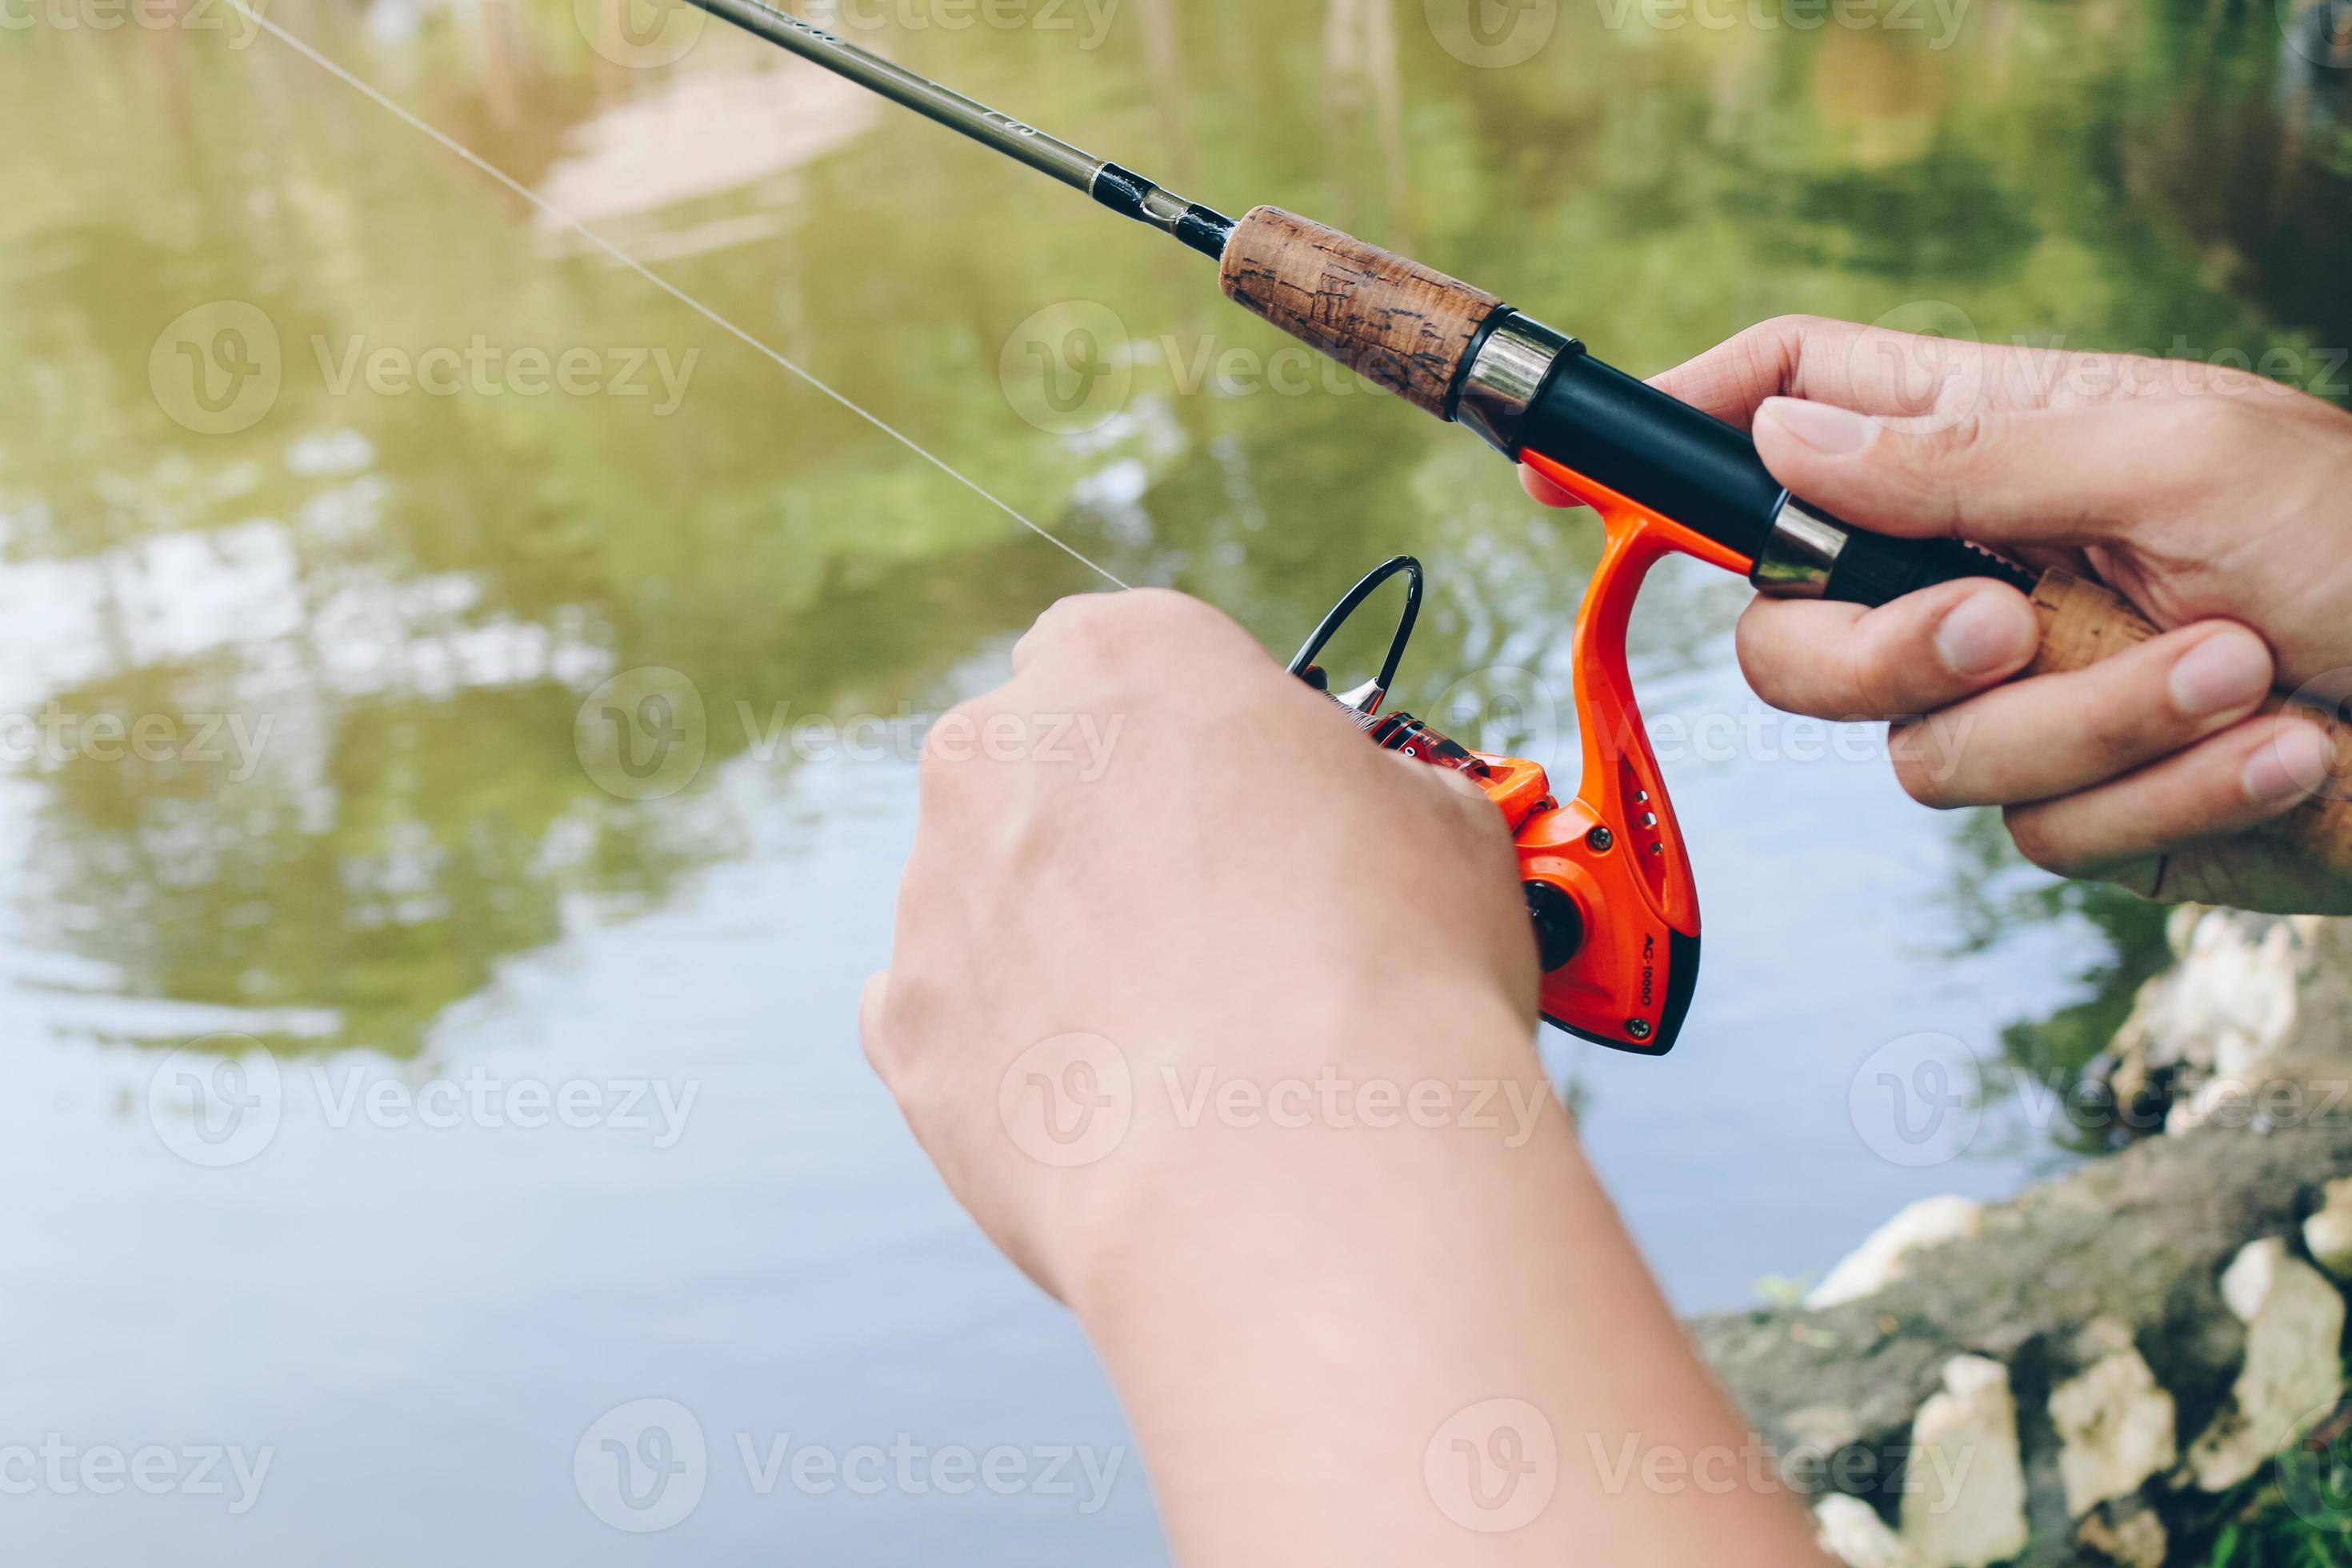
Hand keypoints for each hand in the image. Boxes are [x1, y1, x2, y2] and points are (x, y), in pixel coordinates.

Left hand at [861, 591, 1825, 1563]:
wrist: (1304, 1173)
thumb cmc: (1392, 975)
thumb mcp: (1445, 823)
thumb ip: (1371, 788)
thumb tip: (1371, 823)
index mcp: (1123, 656)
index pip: (1126, 654)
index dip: (1192, 733)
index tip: (1249, 806)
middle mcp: (998, 750)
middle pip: (1042, 770)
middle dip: (1112, 835)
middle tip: (1222, 931)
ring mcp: (936, 891)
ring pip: (994, 900)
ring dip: (1065, 949)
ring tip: (1191, 1047)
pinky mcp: (906, 1029)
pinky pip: (953, 1023)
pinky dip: (1018, 1055)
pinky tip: (1119, 1105)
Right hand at [1523, 316, 2351, 913]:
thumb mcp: (2171, 456)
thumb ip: (1961, 452)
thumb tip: (1780, 433)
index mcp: (1986, 445)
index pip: (1784, 409)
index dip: (1667, 435)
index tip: (1562, 474)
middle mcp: (1974, 571)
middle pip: (1789, 634)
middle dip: (1883, 653)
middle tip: (2009, 623)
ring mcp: (2016, 700)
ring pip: (1920, 758)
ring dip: (2099, 722)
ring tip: (2244, 672)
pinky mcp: (2076, 808)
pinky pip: (2036, 833)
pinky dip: (2165, 797)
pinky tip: (2280, 745)